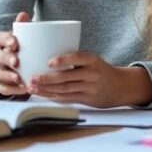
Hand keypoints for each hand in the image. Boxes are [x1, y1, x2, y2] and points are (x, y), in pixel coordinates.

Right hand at [0, 12, 30, 97]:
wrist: (11, 67)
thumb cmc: (20, 48)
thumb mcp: (22, 37)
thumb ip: (23, 27)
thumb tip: (23, 14)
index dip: (6, 40)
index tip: (15, 43)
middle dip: (5, 58)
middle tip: (16, 61)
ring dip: (6, 76)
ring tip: (18, 78)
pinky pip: (3, 88)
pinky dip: (13, 89)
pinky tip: (23, 89)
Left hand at [27, 52, 151, 107]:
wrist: (120, 86)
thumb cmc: (100, 69)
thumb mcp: (92, 59)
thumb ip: (74, 58)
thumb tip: (45, 51)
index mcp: (92, 59)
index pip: (77, 58)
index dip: (63, 60)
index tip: (49, 62)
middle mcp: (92, 74)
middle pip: (66, 77)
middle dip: (47, 79)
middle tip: (32, 78)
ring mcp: (90, 88)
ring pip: (64, 90)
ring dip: (46, 90)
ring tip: (32, 88)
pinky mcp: (87, 99)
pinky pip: (67, 99)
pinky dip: (52, 97)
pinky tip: (42, 95)